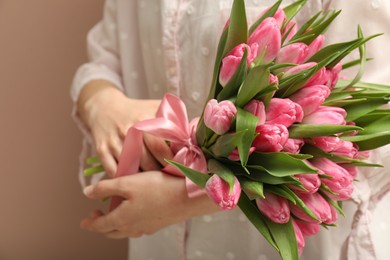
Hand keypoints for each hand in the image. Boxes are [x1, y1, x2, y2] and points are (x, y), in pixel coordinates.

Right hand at [77, 80, 172, 175]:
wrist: (105, 107)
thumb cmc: (136, 110)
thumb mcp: (154, 107)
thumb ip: (174, 118)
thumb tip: (194, 134)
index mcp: (143, 120)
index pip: (161, 147)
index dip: (172, 161)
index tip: (180, 169)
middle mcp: (128, 131)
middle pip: (148, 161)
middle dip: (160, 173)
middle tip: (170, 179)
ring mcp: (114, 142)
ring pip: (131, 169)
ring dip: (144, 179)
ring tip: (155, 184)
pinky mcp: (101, 150)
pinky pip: (114, 171)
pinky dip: (124, 179)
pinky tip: (135, 182)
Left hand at [80, 171, 219, 237]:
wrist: (187, 197)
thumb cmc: (157, 187)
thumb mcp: (127, 182)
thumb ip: (105, 188)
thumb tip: (87, 193)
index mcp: (122, 219)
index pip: (100, 225)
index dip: (90, 223)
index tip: (84, 221)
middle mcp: (133, 228)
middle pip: (111, 232)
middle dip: (101, 225)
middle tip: (97, 216)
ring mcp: (147, 228)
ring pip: (125, 232)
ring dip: (116, 226)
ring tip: (115, 214)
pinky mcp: (158, 225)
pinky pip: (138, 229)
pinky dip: (130, 224)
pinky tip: (136, 214)